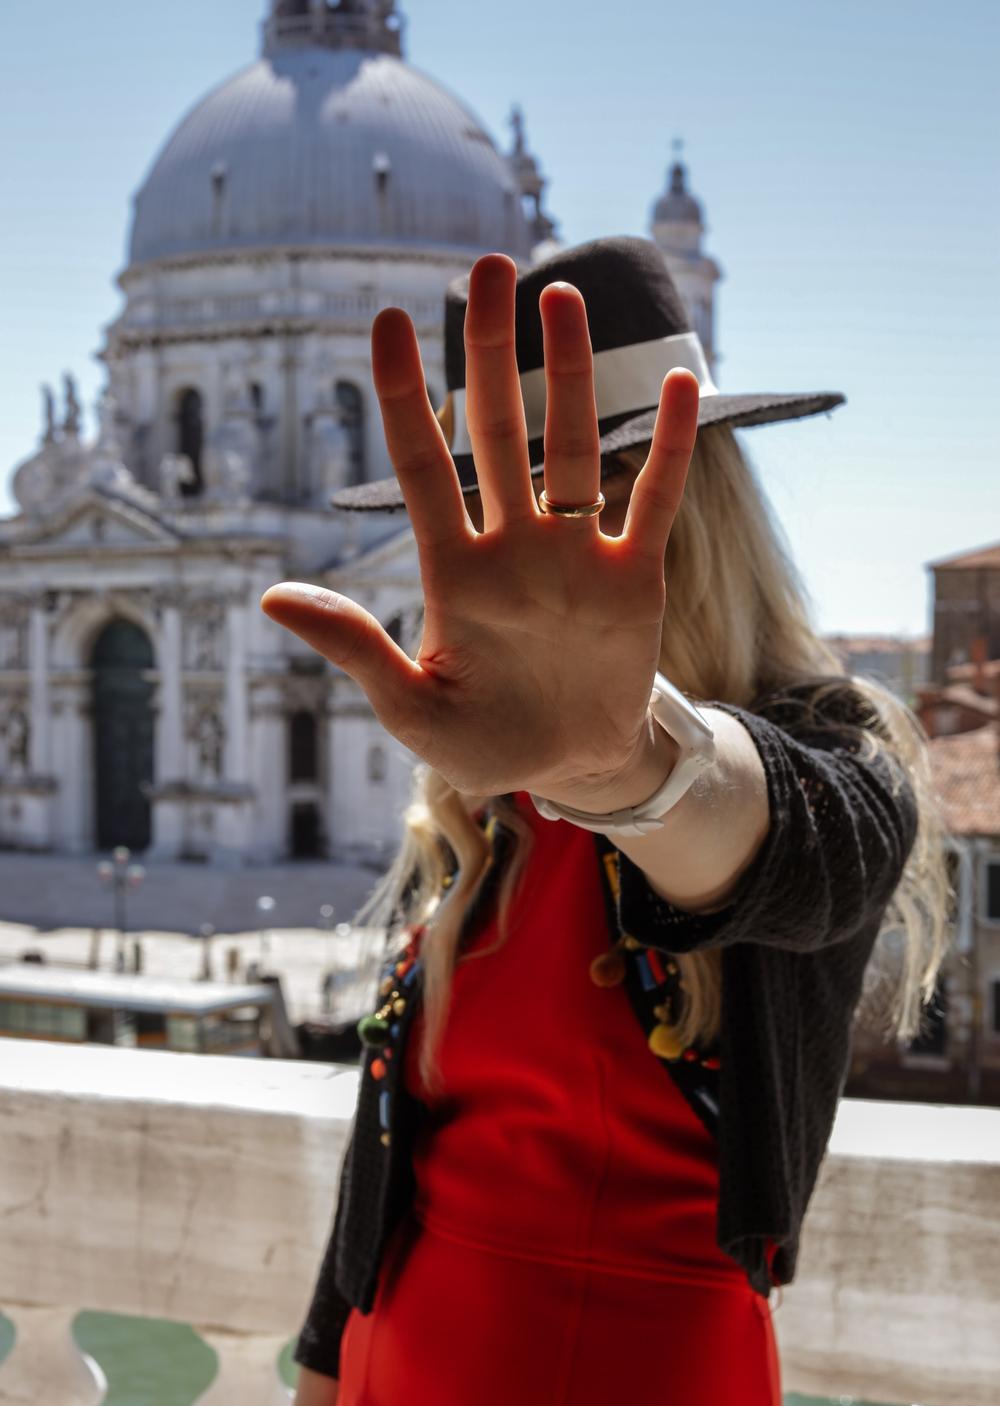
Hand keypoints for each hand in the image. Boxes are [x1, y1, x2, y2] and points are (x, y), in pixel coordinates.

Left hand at [262, 255, 698, 807]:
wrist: (567, 770)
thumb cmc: (481, 741)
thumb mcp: (411, 708)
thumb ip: (355, 649)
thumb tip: (271, 597)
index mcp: (453, 574)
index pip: (420, 467)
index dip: (405, 396)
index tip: (388, 321)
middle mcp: (513, 548)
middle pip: (499, 431)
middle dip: (490, 352)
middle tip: (486, 268)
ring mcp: (577, 556)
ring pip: (574, 447)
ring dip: (571, 375)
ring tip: (562, 297)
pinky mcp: (636, 580)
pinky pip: (654, 500)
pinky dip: (668, 448)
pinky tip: (674, 383)